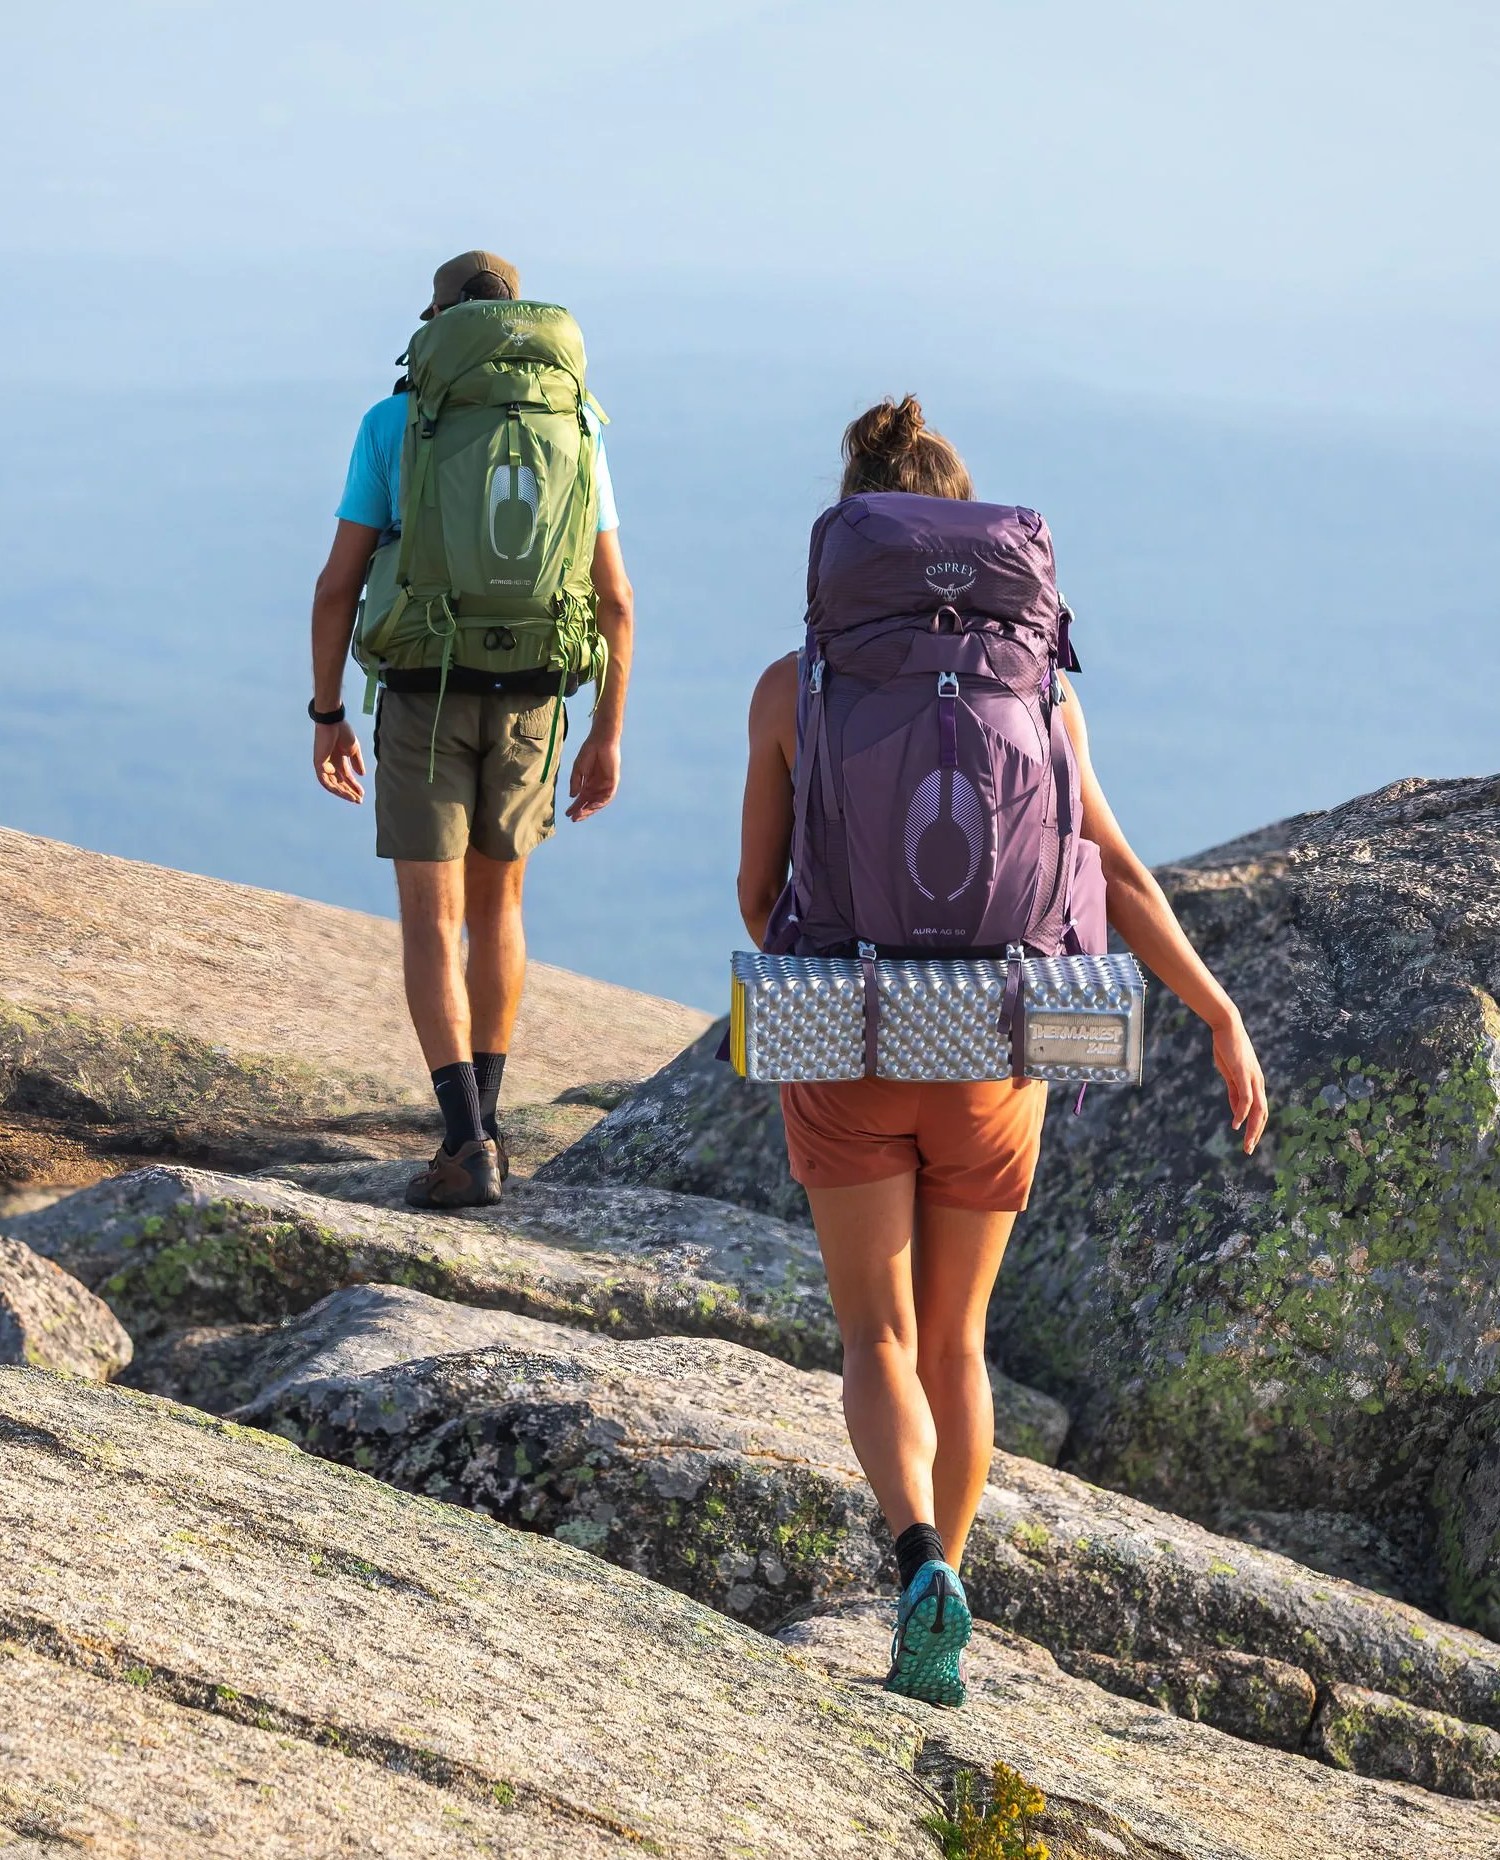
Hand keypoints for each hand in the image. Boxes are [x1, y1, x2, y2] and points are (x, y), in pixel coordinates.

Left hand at [313, 721, 364, 803]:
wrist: (334, 722)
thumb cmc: (343, 732)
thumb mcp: (354, 750)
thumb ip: (357, 762)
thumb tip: (362, 775)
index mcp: (338, 761)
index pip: (346, 778)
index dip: (354, 786)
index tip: (362, 795)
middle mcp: (330, 765)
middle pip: (339, 783)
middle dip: (349, 792)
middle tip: (359, 800)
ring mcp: (323, 765)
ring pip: (332, 784)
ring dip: (342, 792)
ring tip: (353, 798)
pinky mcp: (318, 763)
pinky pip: (324, 780)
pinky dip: (333, 787)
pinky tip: (343, 791)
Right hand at [566, 730, 620, 821]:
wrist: (600, 740)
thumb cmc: (589, 752)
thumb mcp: (578, 769)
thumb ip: (575, 782)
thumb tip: (573, 796)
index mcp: (588, 783)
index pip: (582, 799)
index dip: (575, 807)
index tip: (567, 814)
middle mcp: (597, 786)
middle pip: (590, 803)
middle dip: (582, 811)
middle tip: (573, 819)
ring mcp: (605, 785)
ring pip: (598, 802)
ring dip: (590, 810)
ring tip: (580, 815)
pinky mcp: (613, 782)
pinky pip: (607, 796)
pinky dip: (600, 803)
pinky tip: (592, 807)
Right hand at [1211, 1008, 1267, 1154]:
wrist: (1227, 1026)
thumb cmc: (1227, 1048)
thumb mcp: (1230, 1073)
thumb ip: (1234, 1090)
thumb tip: (1237, 1109)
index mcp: (1255, 1083)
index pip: (1260, 1111)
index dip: (1255, 1128)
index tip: (1248, 1142)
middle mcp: (1258, 1082)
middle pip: (1262, 1114)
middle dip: (1256, 1134)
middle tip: (1248, 1151)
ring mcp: (1252, 1078)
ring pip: (1257, 1110)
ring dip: (1252, 1129)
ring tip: (1246, 1144)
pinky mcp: (1243, 1074)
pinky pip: (1245, 1098)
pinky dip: (1241, 1114)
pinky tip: (1236, 1125)